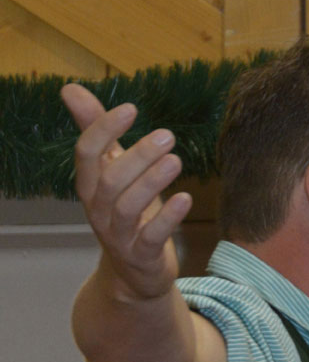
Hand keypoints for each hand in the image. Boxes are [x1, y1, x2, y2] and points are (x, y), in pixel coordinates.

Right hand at [62, 83, 188, 301]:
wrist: (135, 272)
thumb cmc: (125, 211)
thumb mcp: (111, 170)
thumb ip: (97, 131)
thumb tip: (69, 89)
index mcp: (90, 185)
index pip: (86, 153)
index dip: (104, 129)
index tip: (131, 109)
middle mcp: (99, 211)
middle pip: (110, 180)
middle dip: (138, 156)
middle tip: (167, 135)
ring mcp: (119, 236)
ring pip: (128, 207)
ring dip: (152, 181)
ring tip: (175, 160)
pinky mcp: (142, 256)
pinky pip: (152, 236)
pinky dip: (168, 217)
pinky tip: (185, 198)